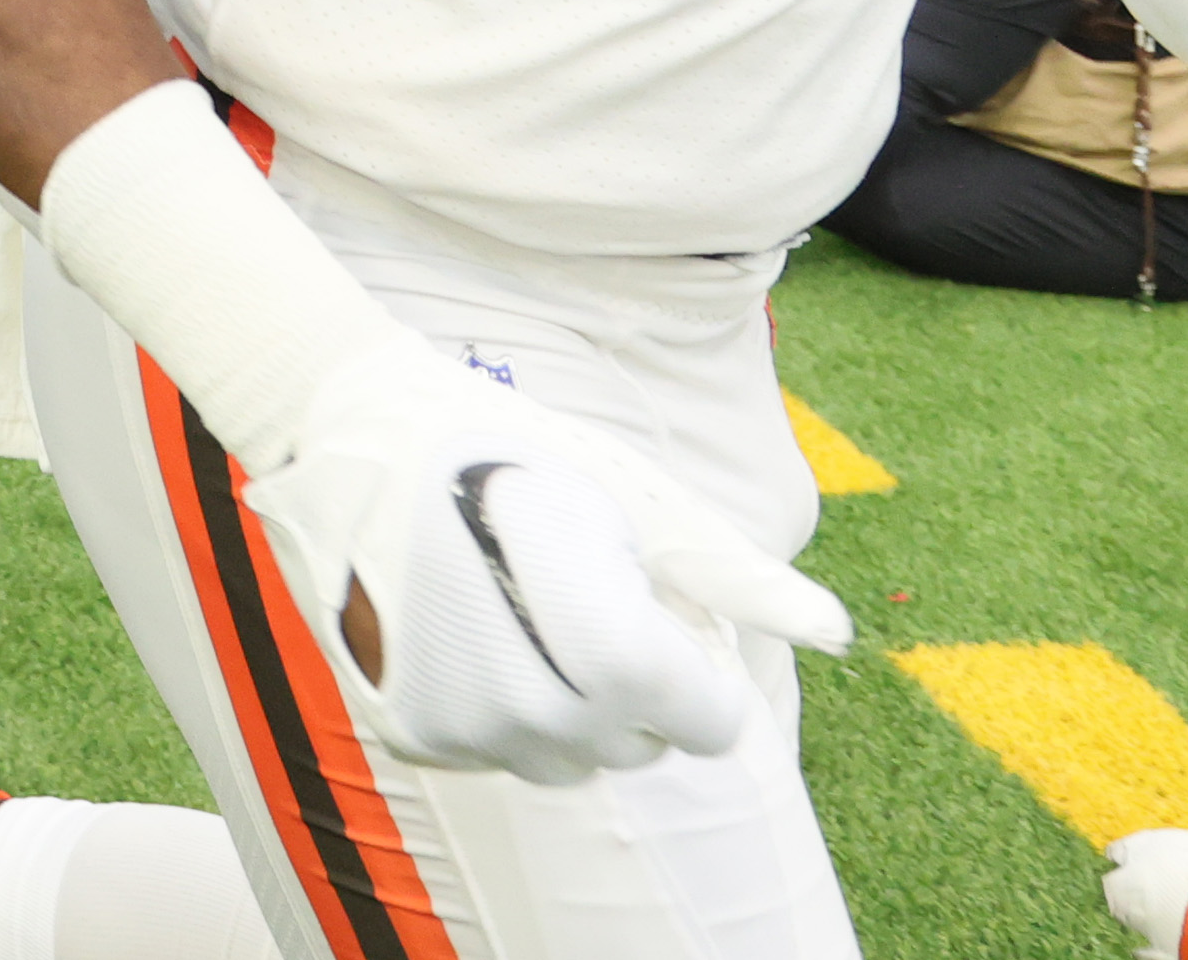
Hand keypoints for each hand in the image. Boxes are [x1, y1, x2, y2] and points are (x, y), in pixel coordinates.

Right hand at [246, 327, 851, 788]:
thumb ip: (734, 576)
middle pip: (644, 745)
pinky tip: (464, 618)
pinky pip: (494, 750)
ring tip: (519, 598)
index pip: (716, 723)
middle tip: (575, 577)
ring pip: (569, 758)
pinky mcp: (412, 737)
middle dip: (635, 677)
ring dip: (567, 700)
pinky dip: (495, 702)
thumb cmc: (507, 445)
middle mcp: (541, 720)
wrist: (348, 429)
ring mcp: (469, 736)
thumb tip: (838, 633)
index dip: (696, 652)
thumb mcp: (632, 495)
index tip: (646, 585)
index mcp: (613, 659)